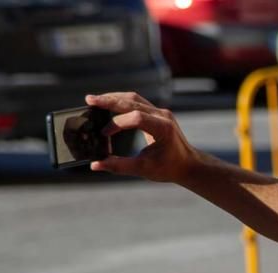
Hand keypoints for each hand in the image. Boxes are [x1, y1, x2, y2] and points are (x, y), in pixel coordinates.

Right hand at [85, 92, 199, 182]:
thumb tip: (95, 165)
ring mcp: (161, 112)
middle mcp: (163, 116)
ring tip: (95, 101)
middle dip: (109, 100)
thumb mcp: (144, 169)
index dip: (117, 124)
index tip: (104, 134)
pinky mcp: (157, 113)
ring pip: (133, 98)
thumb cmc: (169, 168)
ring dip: (114, 98)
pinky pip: (137, 102)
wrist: (188, 165)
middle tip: (89, 100)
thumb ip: (119, 166)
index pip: (135, 118)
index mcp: (163, 128)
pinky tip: (108, 105)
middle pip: (132, 101)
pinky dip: (121, 102)